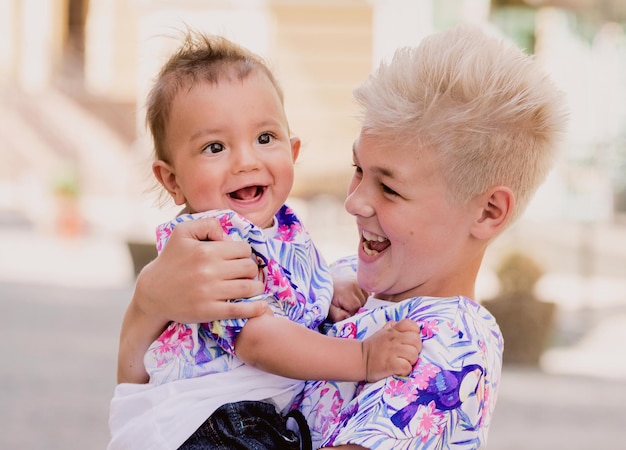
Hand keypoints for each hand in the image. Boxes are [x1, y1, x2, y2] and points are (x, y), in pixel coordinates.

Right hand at [135, 217, 266, 322]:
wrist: (152, 293)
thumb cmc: (170, 260)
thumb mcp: (182, 232)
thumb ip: (207, 225)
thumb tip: (228, 235)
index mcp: (205, 251)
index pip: (243, 249)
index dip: (244, 253)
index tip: (239, 258)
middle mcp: (209, 271)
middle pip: (249, 268)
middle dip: (251, 269)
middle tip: (245, 273)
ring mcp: (209, 293)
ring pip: (248, 287)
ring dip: (255, 287)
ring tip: (253, 287)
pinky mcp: (208, 311)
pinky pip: (238, 310)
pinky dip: (254, 309)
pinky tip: (261, 306)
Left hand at [327, 274, 367, 321]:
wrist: (322, 283)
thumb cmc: (325, 298)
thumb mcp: (328, 309)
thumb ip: (337, 315)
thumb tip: (348, 317)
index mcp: (346, 291)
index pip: (356, 307)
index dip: (350, 312)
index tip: (341, 310)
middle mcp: (355, 284)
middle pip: (362, 303)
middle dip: (355, 308)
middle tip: (343, 306)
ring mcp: (358, 280)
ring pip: (366, 299)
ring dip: (359, 303)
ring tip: (348, 301)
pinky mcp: (360, 280)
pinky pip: (366, 293)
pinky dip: (361, 298)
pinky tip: (353, 297)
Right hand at [362, 319, 421, 381]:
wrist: (360, 359)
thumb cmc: (373, 347)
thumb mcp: (383, 332)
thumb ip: (394, 327)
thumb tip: (407, 326)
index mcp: (393, 331)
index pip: (411, 325)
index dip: (414, 332)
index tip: (409, 340)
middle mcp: (393, 339)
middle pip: (416, 340)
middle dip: (415, 348)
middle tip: (407, 354)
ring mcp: (392, 352)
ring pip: (413, 354)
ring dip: (411, 360)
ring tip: (403, 362)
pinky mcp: (390, 365)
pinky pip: (406, 366)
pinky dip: (405, 370)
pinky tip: (400, 369)